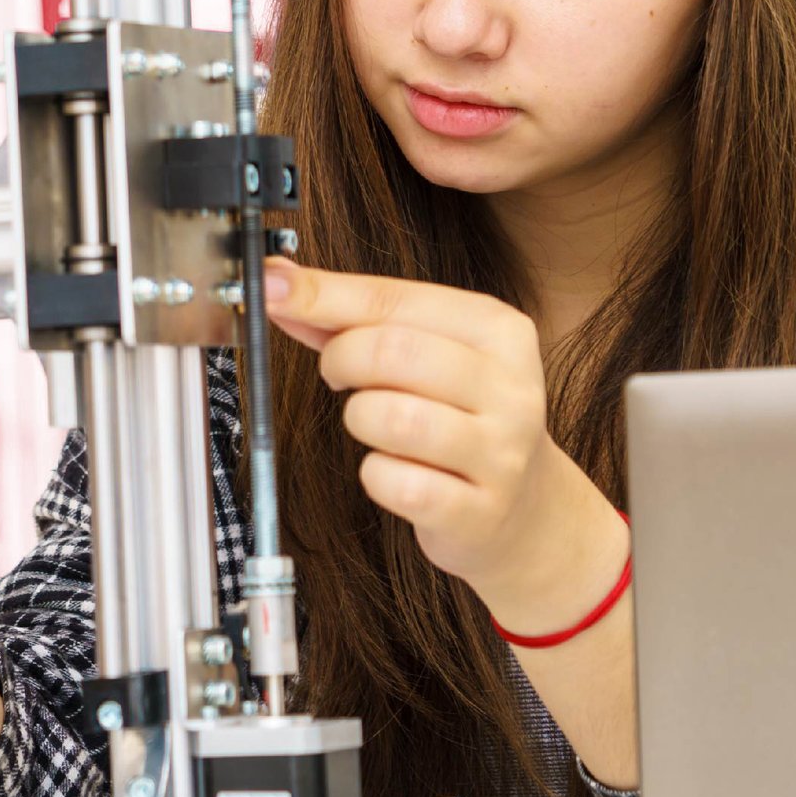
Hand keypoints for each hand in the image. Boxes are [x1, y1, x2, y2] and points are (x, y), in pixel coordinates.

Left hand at [261, 258, 622, 631]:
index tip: (271, 291)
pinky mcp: (479, 510)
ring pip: (391, 417)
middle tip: (338, 376)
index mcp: (498, 329)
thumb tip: (277, 286)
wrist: (525, 507)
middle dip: (340, 360)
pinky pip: (395, 484)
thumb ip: (351, 319)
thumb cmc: (458, 415)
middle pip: (392, 351)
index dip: (321, 296)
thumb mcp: (423, 353)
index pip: (394, 297)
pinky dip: (375, 476)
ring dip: (359, 418)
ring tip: (373, 423)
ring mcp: (501, 452)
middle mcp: (510, 386)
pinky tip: (393, 471)